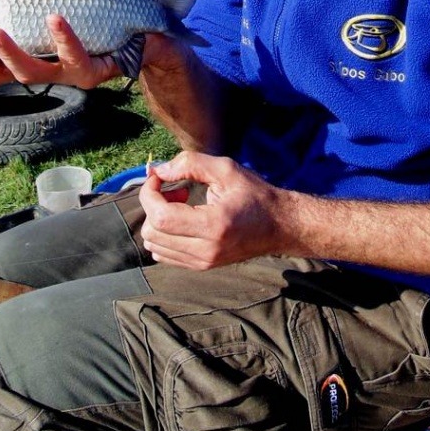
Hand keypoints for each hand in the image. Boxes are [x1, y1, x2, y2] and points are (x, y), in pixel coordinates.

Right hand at [0, 14, 121, 88]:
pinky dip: (64, 37)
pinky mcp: (94, 71)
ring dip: (10, 52)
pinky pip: (76, 57)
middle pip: (1, 74)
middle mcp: (44, 70)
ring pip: (33, 72)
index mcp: (30, 56)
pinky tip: (54, 17)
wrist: (144, 31)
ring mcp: (67, 73)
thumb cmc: (94, 13)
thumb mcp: (54, 2)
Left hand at [139, 151, 285, 268]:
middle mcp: (206, 250)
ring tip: (179, 205)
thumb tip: (157, 171)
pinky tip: (182, 220)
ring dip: (157, 221)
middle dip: (152, 206)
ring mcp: (203, 262)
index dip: (149, 193)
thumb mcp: (226, 169)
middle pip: (153, 232)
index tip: (159, 177)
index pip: (160, 217)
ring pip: (154, 246)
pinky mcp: (202, 266)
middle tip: (175, 190)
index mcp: (214, 225)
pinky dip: (163, 235)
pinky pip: (164, 255)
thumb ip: (190, 164)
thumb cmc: (255, 194)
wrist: (280, 226)